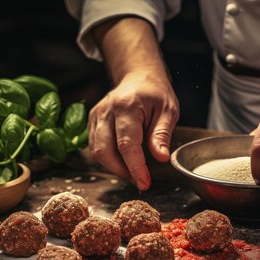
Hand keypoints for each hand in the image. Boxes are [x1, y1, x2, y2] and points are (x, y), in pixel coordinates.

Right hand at [89, 70, 178, 189]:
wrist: (138, 77)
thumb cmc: (155, 93)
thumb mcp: (168, 111)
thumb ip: (162, 135)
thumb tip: (161, 158)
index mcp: (126, 106)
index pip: (126, 144)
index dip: (135, 167)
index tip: (144, 183)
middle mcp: (106, 111)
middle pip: (104, 151)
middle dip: (121, 171)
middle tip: (140, 179)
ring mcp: (96, 116)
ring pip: (97, 152)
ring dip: (115, 167)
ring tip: (134, 170)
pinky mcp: (92, 122)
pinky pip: (95, 147)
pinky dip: (109, 159)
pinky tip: (124, 160)